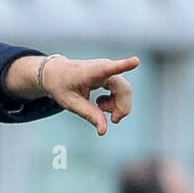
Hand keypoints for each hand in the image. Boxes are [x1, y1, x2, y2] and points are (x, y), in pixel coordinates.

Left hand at [6, 53, 138, 134]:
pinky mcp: (112, 75)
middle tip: (113, 120)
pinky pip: (122, 91)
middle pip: (124, 90)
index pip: (110, 68)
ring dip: (118, 105)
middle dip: (121, 108)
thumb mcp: (71, 103)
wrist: (58, 73)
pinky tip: (101, 104)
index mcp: (92, 72)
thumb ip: (89, 115)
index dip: (124, 65)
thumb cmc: (62, 86)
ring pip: (125, 91)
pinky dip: (115, 102)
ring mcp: (111, 70)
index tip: (136, 61)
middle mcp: (105, 67)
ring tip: (100, 108)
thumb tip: (103, 131)